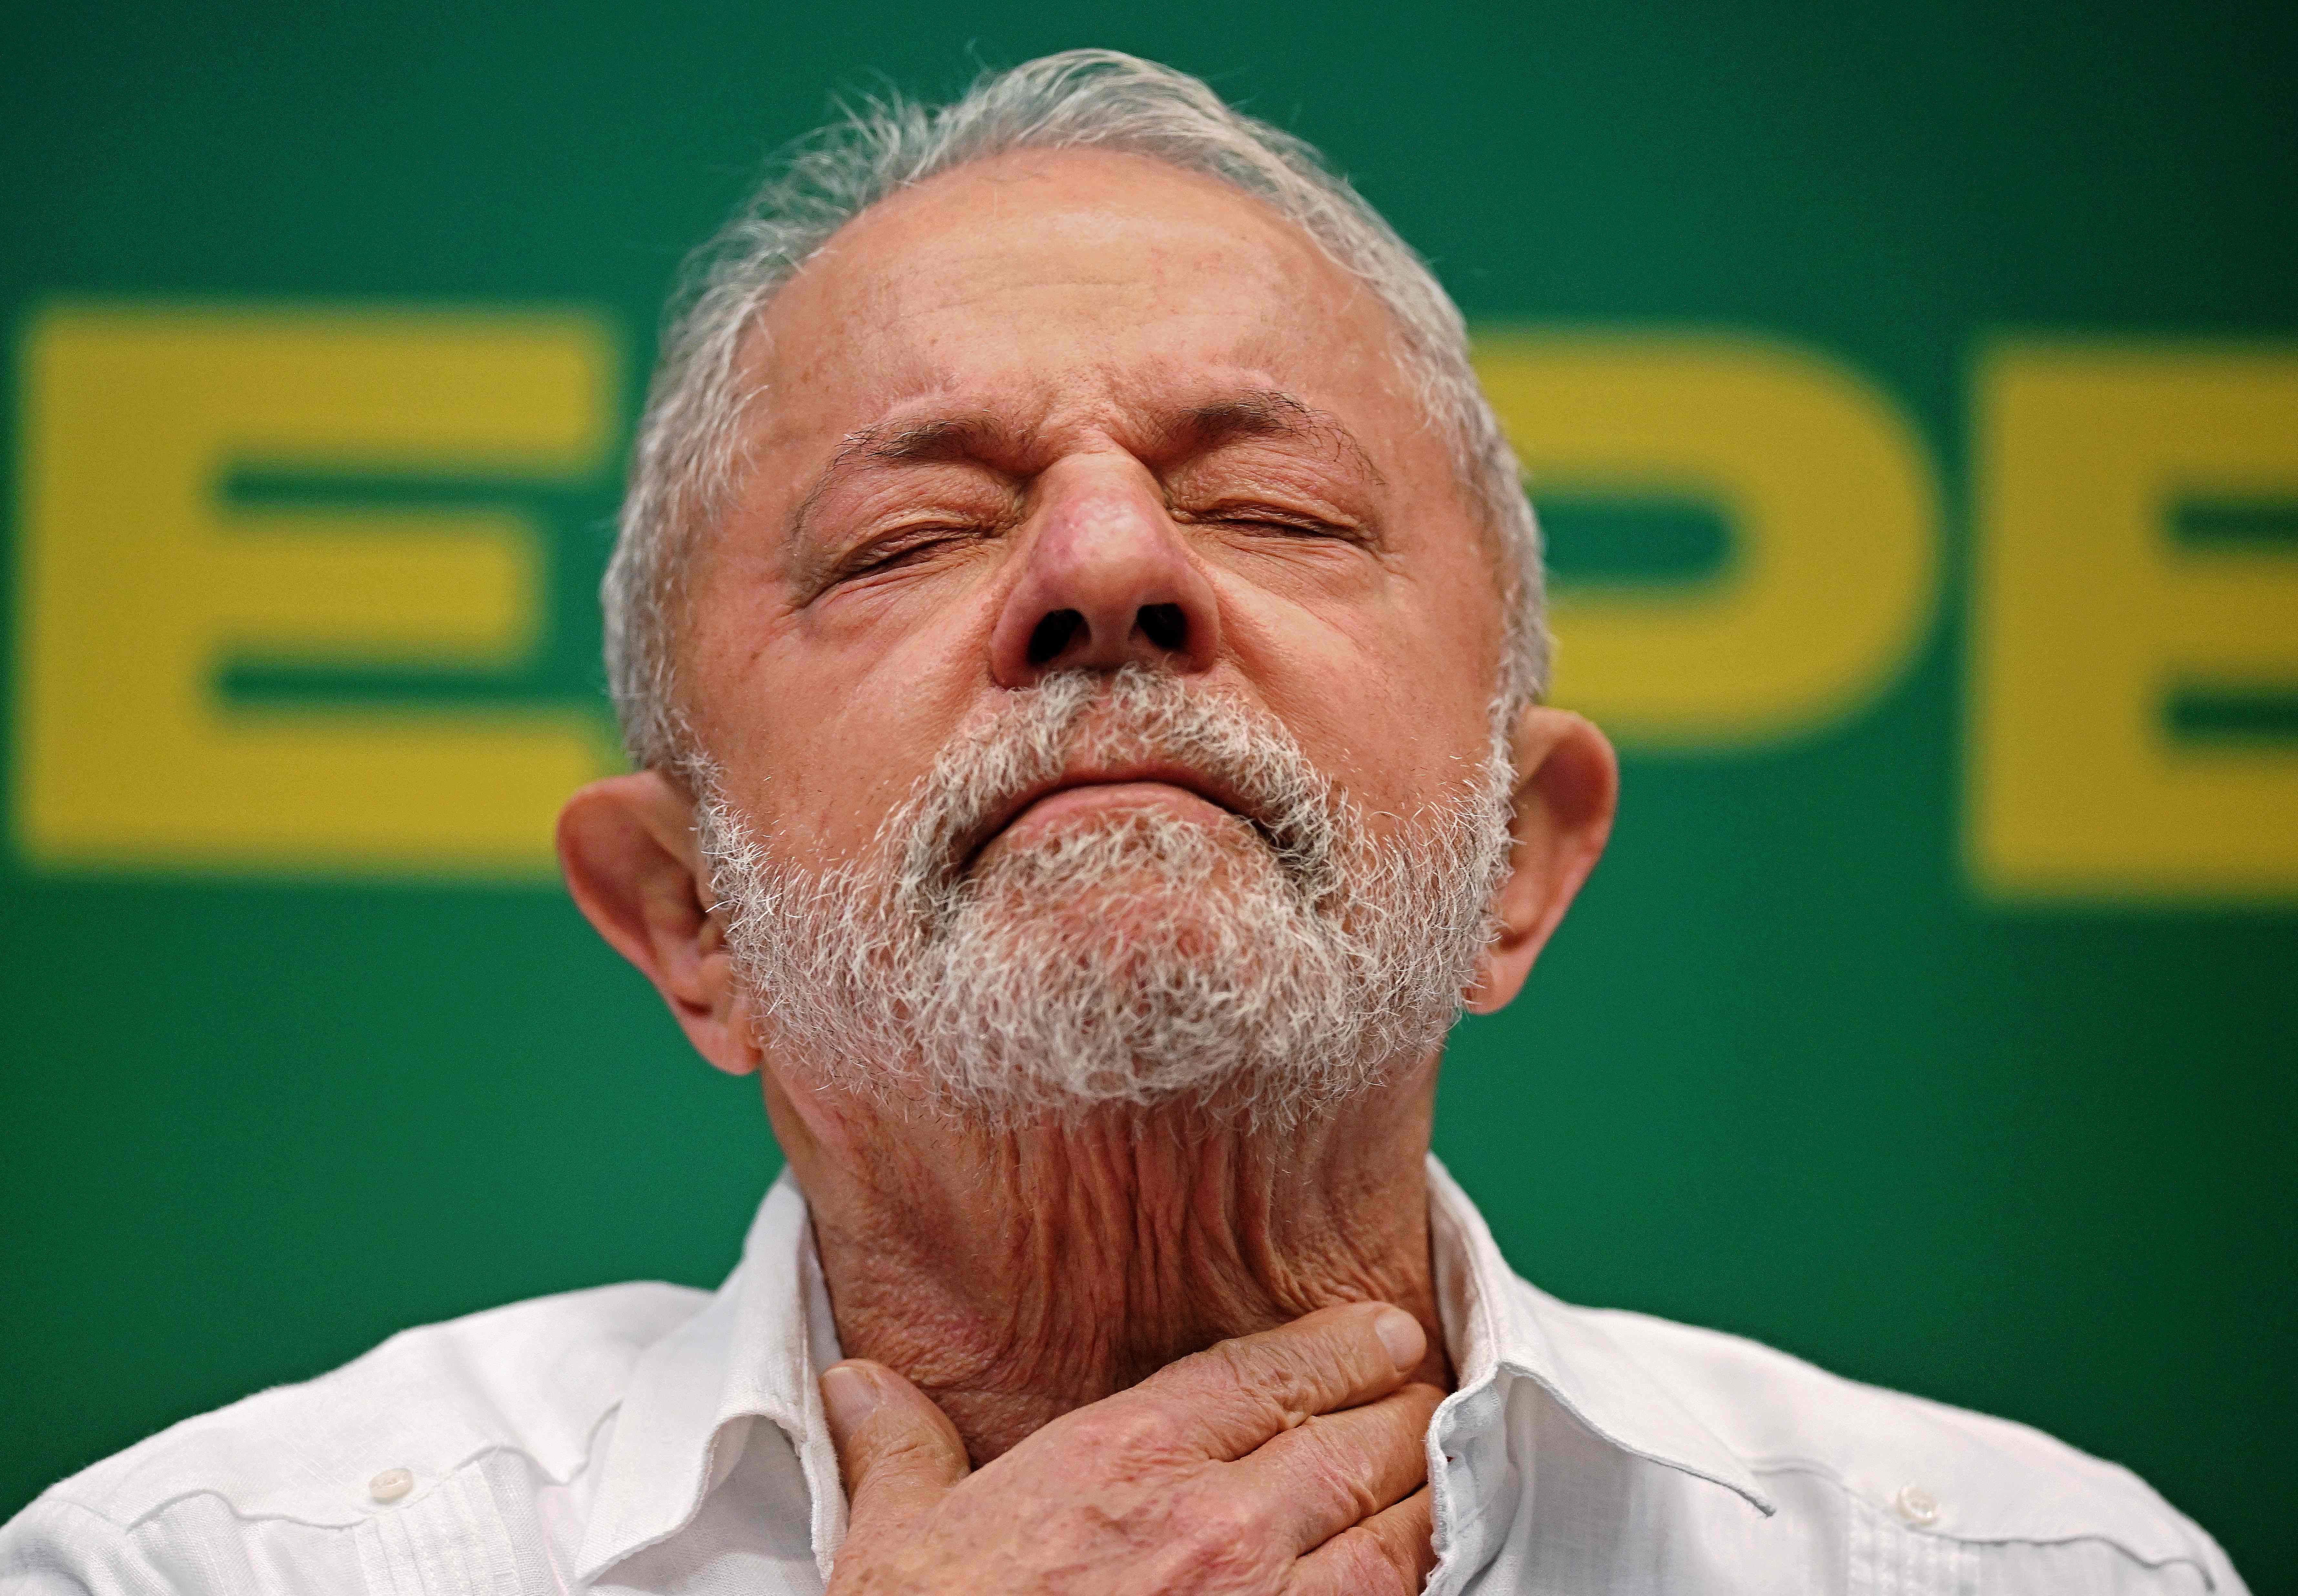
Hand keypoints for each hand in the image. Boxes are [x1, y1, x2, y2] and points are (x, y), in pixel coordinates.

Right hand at [820, 1301, 1443, 1593]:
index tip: (1383, 1332)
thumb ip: (900, 1453)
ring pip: (1399, 1532)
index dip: (1339, 1344)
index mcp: (1121, 1466)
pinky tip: (1424, 1568)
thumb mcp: (893, 1546)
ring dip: (1427, 1496)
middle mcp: (1214, 1528)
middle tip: (1423, 1393)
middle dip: (1402, 1410)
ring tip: (1438, 1474)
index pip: (1265, 1372)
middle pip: (1355, 1442)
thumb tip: (858, 1387)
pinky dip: (1421, 1582)